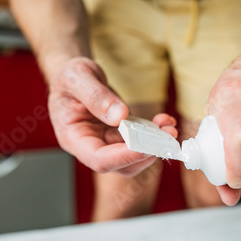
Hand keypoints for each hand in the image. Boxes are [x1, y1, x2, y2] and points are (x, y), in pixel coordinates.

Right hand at [48, 57, 176, 176]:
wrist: (76, 75)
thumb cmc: (70, 76)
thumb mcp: (77, 77)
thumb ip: (95, 96)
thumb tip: (120, 116)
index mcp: (73, 138)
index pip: (99, 160)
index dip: (124, 157)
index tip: (146, 146)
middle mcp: (91, 146)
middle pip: (121, 165)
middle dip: (146, 154)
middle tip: (167, 136)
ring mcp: (107, 142)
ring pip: (134, 156)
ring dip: (155, 145)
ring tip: (170, 128)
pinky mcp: (121, 136)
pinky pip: (140, 141)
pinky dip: (155, 134)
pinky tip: (165, 120)